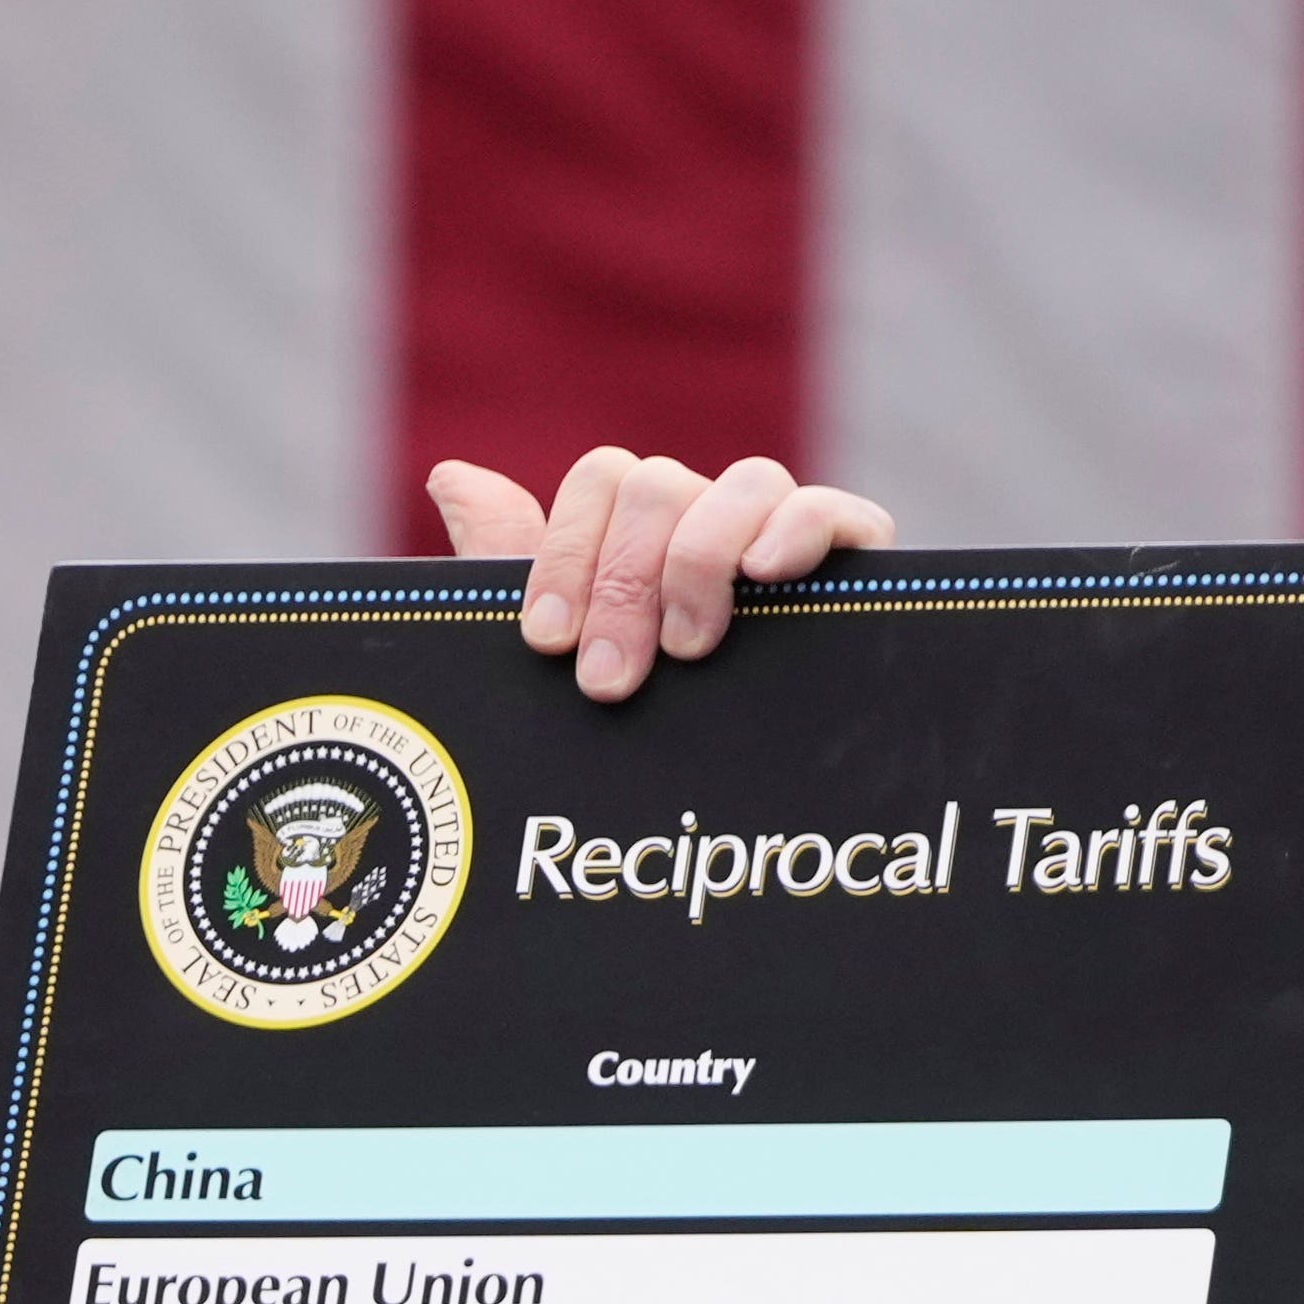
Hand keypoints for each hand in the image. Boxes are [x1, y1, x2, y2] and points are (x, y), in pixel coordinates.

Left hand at [426, 448, 898, 700]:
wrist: (750, 827)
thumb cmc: (642, 729)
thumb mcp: (566, 656)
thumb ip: (509, 565)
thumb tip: (449, 477)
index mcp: (642, 535)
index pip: (603, 479)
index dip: (567, 552)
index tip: (547, 641)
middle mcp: (710, 521)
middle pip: (659, 484)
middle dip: (621, 583)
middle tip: (608, 682)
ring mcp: (783, 537)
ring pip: (744, 481)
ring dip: (698, 560)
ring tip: (688, 649)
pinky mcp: (854, 566)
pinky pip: (830, 509)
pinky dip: (797, 529)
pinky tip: (764, 574)